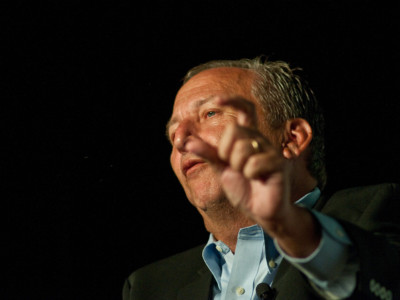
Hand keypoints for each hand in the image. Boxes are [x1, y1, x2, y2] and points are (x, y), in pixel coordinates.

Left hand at [186, 96, 290, 232]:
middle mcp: (259, 139)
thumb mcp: (221, 169)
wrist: (259, 211)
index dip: (232, 100)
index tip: (216, 100)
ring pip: (243, 147)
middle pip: (234, 130)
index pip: (244, 110)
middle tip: (233, 167)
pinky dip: (250, 175)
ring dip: (238, 167)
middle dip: (226, 152)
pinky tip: (258, 180)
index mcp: (246, 138)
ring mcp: (270, 150)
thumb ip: (208, 154)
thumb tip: (187, 141)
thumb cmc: (243, 189)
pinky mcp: (278, 163)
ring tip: (248, 176)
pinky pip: (254, 163)